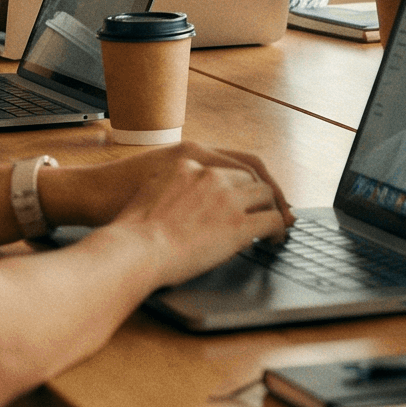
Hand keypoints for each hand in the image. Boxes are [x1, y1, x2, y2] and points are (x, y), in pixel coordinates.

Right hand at [108, 145, 291, 284]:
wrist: (129, 246)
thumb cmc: (127, 226)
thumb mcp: (148, 188)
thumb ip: (171, 186)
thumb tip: (180, 201)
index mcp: (188, 159)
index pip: (229, 162)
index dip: (245, 179)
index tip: (251, 191)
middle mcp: (210, 173)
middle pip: (251, 176)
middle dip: (263, 193)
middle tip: (271, 208)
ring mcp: (225, 196)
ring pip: (265, 195)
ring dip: (274, 208)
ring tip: (278, 224)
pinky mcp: (236, 223)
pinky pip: (270, 221)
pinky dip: (278, 229)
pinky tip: (275, 238)